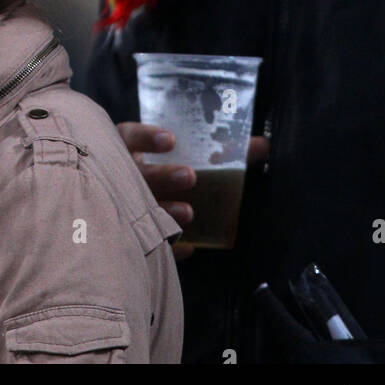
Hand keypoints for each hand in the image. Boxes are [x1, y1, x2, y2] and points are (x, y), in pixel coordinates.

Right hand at [117, 122, 270, 259]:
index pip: (130, 136)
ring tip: (189, 213)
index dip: (147, 137)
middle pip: (137, 174)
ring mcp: (121, 204)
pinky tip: (187, 248)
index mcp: (128, 149)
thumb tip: (263, 144)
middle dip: (163, 176)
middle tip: (190, 177)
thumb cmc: (165, 173)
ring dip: (165, 208)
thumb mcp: (183, 155)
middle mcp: (121, 175)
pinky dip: (168, 245)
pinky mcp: (130, 234)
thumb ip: (221, 151)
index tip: (171, 140)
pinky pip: (146, 242)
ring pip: (137, 207)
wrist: (124, 211)